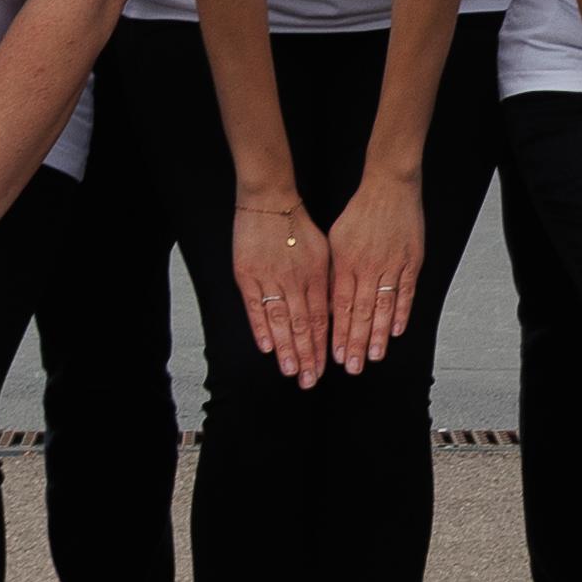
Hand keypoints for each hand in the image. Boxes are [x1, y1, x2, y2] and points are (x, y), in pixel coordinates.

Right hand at [233, 190, 329, 386]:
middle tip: (309, 381)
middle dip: (307, 356)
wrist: (269, 200)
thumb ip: (327, 283)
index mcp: (316, 275)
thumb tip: (334, 312)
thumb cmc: (298, 225)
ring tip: (291, 371)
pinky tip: (267, 347)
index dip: (322, 345)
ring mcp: (269, 278)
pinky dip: (261, 328)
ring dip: (286, 349)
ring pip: (280, 320)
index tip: (325, 368)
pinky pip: (255, 307)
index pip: (321, 318)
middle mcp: (294, 280)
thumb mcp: (324, 252)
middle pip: (302, 325)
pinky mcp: (247, 275)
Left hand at [325, 171, 426, 375]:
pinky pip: (406, 291)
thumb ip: (334, 272)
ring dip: (378, 335)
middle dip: (356, 342)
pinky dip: (401, 312)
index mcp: (347, 262)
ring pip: (383, 307)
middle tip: (354, 366)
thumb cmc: (360, 211)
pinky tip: (395, 330)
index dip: (339, 332)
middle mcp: (369, 266)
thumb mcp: (336, 240)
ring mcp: (392, 264)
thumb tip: (328, 303)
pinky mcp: (412, 260)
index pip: (341, 306)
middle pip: (361, 312)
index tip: (336, 354)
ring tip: (374, 356)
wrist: (389, 186)